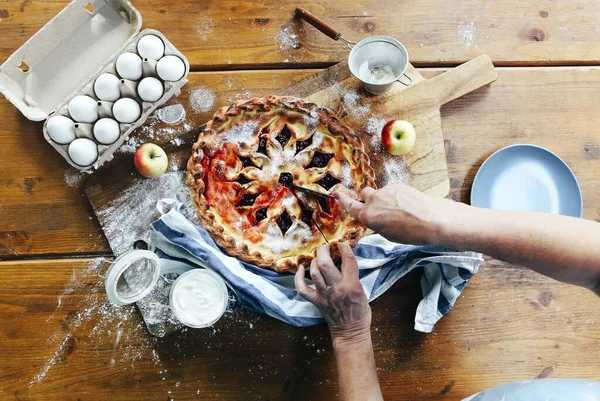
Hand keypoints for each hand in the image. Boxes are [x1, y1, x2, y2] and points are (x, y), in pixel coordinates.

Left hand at [294, 242, 370, 342]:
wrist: (351, 332)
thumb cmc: (360, 312)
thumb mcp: (363, 291)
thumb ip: (353, 276)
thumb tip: (345, 260)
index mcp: (352, 286)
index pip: (348, 261)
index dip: (345, 248)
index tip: (342, 243)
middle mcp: (337, 289)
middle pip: (326, 264)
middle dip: (324, 250)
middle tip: (326, 246)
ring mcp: (325, 296)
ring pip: (314, 273)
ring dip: (315, 262)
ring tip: (318, 257)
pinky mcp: (317, 302)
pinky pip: (303, 289)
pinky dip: (298, 278)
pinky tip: (301, 269)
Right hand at [334, 183, 453, 244]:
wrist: (431, 219)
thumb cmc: (410, 233)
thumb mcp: (387, 234)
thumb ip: (375, 223)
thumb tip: (375, 217)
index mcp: (368, 216)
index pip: (350, 206)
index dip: (342, 200)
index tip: (336, 195)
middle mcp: (373, 201)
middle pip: (364, 195)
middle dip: (367, 200)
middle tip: (378, 208)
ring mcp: (385, 191)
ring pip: (379, 193)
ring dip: (383, 199)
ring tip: (399, 210)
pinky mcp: (397, 185)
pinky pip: (391, 191)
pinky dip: (395, 196)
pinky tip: (407, 205)